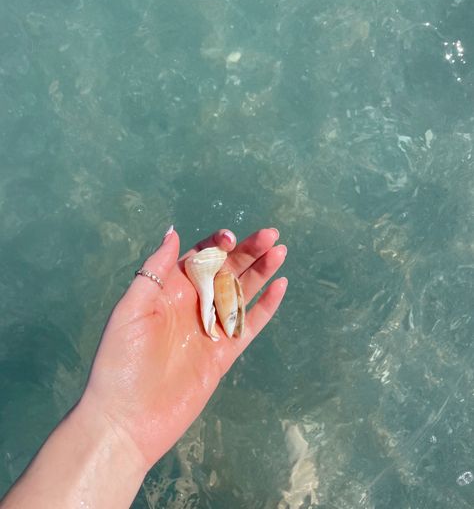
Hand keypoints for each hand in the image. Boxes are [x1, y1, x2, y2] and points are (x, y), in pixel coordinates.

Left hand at [80, 227, 287, 469]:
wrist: (129, 420)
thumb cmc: (121, 362)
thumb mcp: (131, 310)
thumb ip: (154, 271)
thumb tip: (173, 232)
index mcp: (170, 290)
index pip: (199, 257)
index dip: (216, 243)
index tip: (231, 236)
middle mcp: (193, 304)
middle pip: (226, 270)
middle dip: (248, 251)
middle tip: (270, 235)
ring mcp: (211, 328)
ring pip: (242, 293)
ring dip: (261, 271)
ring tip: (280, 251)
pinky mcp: (225, 353)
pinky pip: (250, 324)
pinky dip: (266, 306)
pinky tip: (280, 286)